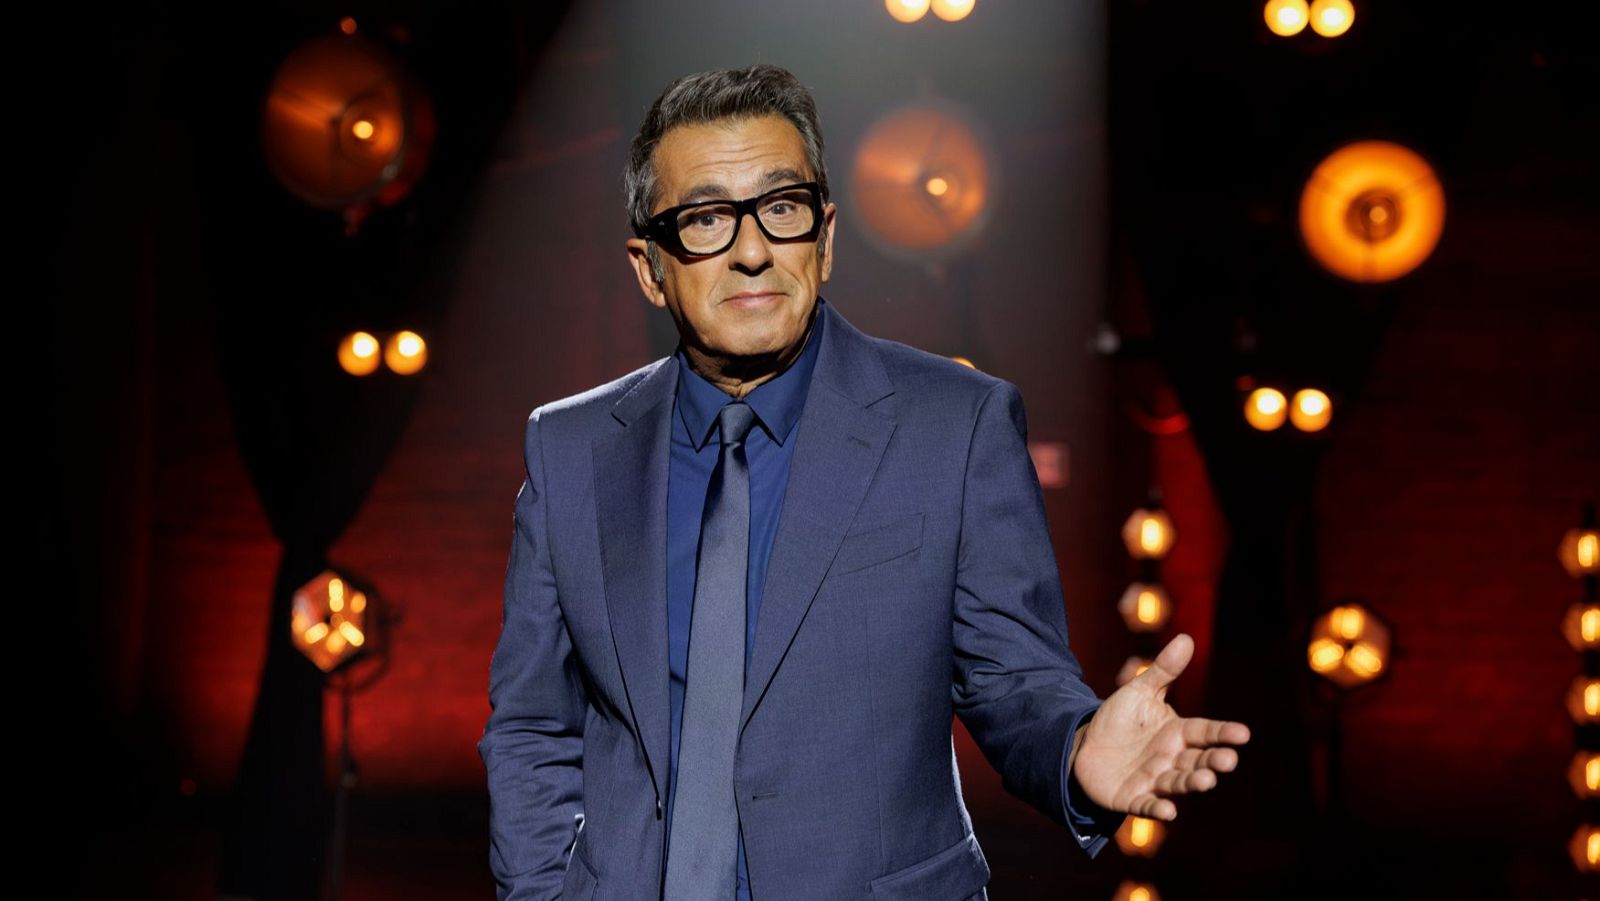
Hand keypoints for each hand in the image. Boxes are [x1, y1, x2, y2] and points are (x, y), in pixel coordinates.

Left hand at [1071, 633, 1249, 820]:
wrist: (1086, 745)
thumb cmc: (1120, 719)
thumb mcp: (1139, 691)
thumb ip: (1163, 670)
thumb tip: (1187, 638)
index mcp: (1177, 733)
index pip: (1205, 732)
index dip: (1223, 733)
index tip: (1243, 733)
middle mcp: (1172, 759)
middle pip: (1197, 760)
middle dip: (1213, 761)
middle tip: (1228, 760)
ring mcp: (1154, 780)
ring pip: (1178, 784)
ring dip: (1192, 784)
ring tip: (1206, 781)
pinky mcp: (1133, 798)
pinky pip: (1148, 805)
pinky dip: (1158, 810)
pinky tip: (1168, 813)